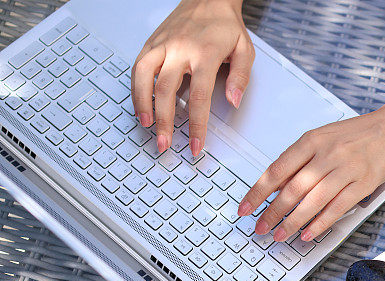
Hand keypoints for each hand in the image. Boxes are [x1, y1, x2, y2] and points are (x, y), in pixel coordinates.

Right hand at [131, 0, 253, 155]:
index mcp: (205, 53)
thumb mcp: (244, 50)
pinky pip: (137, 67)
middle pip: (167, 90)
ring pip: (143, 76)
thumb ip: (240, 77)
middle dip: (165, 121)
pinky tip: (141, 105)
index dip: (196, 125)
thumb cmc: (225, 26)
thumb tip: (233, 101)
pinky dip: (136, 88)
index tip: (195, 144)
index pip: (199, 96)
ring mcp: (162, 44)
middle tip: (164, 144)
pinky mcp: (151, 42)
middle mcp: (180, 48)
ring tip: (147, 126)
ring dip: (142, 104)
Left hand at [238, 108, 384, 241]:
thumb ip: (300, 159)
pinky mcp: (363, 184)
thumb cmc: (357, 134)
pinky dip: (320, 223)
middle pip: (292, 189)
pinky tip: (308, 233)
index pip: (277, 169)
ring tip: (280, 235)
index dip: (257, 192)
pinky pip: (337, 208)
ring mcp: (346, 170)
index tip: (245, 208)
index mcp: (312, 140)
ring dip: (293, 222)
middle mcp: (327, 154)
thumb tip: (275, 186)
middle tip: (260, 228)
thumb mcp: (323, 137)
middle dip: (272, 212)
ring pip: (312, 201)